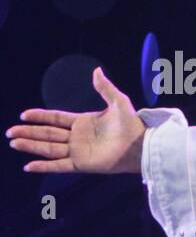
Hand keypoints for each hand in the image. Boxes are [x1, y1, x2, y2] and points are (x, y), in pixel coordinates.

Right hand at [7, 67, 146, 174]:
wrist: (141, 144)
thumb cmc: (132, 124)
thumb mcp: (118, 101)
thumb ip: (104, 87)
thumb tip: (96, 70)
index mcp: (83, 122)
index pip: (55, 118)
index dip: (39, 116)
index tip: (23, 115)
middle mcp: (77, 137)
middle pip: (47, 134)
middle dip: (28, 133)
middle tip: (10, 132)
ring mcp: (78, 151)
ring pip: (48, 148)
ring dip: (31, 146)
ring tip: (14, 142)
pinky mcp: (82, 163)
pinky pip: (59, 165)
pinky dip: (43, 166)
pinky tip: (28, 166)